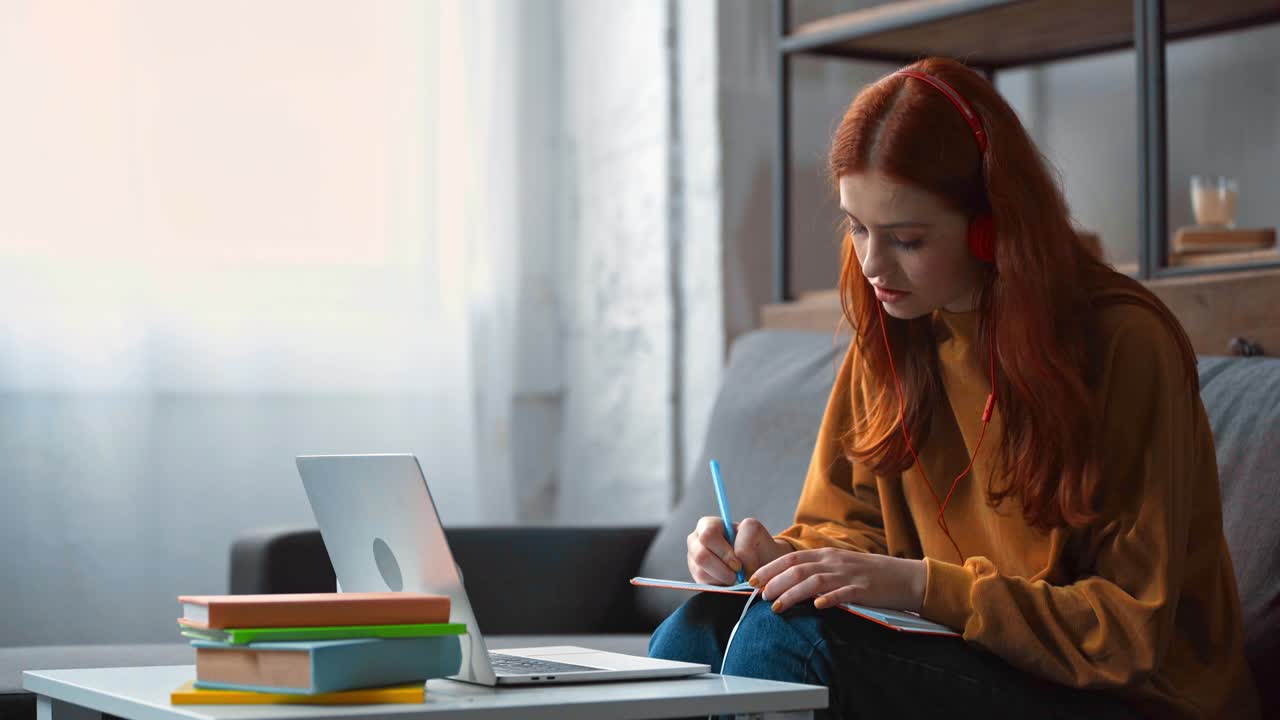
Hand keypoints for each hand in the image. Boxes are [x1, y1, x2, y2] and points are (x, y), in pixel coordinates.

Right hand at [687, 516, 791, 585]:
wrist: (760, 564)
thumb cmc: (756, 545)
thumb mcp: (756, 533)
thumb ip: (747, 541)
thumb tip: (736, 563)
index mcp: (707, 525)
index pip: (708, 536)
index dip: (724, 552)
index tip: (739, 564)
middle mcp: (696, 541)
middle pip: (701, 556)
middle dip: (723, 569)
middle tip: (738, 575)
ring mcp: (693, 560)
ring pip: (702, 573)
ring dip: (723, 579)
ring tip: (736, 577)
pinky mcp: (696, 577)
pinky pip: (704, 585)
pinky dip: (720, 587)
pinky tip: (729, 581)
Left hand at [748, 548, 925, 613]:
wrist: (903, 576)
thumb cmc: (867, 574)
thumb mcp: (838, 566)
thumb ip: (816, 571)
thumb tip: (786, 583)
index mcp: (826, 555)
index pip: (791, 559)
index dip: (770, 569)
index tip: (752, 581)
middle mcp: (834, 562)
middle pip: (798, 569)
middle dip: (775, 582)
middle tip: (760, 596)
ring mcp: (848, 575)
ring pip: (814, 581)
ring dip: (792, 593)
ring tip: (777, 606)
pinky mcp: (864, 589)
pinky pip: (844, 593)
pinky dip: (829, 598)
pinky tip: (817, 606)